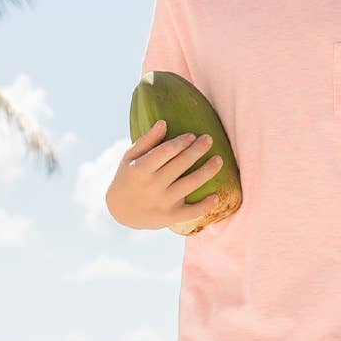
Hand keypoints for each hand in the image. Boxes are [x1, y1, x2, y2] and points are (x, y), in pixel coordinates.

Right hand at [105, 119, 222, 229]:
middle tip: (209, 139)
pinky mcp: (169, 217)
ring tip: (219, 160)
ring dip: (207, 171)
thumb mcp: (130, 157)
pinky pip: (191, 212)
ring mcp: (162, 202)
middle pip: (180, 165)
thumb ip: (147, 140)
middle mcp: (151, 186)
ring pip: (190, 185)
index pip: (165, 152)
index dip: (181, 142)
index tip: (192, 135)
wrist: (121, 211)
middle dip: (197, 150)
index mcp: (140, 169)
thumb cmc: (128, 177)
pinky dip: (205, 206)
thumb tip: (163, 122)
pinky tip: (216, 197)